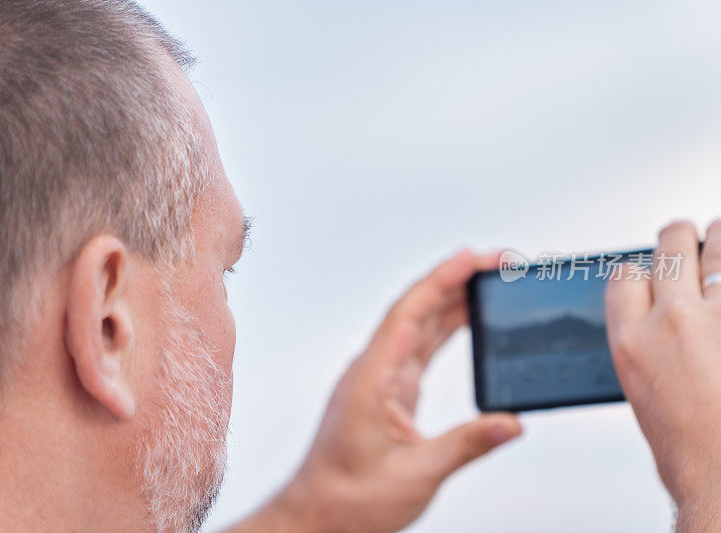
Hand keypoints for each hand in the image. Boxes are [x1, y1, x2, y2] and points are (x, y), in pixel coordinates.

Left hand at [227, 250, 521, 532]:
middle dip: (456, 281)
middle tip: (497, 263)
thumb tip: (510, 422)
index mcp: (370, 380)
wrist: (319, 514)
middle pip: (416, 311)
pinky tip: (466, 320)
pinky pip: (420, 347)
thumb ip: (465, 445)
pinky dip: (445, 329)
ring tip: (490, 282)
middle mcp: (373, 371)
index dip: (440, 280)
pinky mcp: (390, 391)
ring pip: (419, 326)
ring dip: (453, 301)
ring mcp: (381, 379)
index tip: (472, 257)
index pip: (407, 314)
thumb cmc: (350, 499)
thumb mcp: (415, 476)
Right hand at [606, 220, 720, 531]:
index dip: (640, 269)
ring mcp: (719, 318)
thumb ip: (645, 343)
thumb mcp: (641, 389)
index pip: (625, 273)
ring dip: (719, 240)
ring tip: (720, 238)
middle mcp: (672, 320)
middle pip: (671, 246)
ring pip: (718, 247)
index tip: (649, 273)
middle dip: (680, 238)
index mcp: (630, 339)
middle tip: (688, 239)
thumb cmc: (689, 450)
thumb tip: (656, 320)